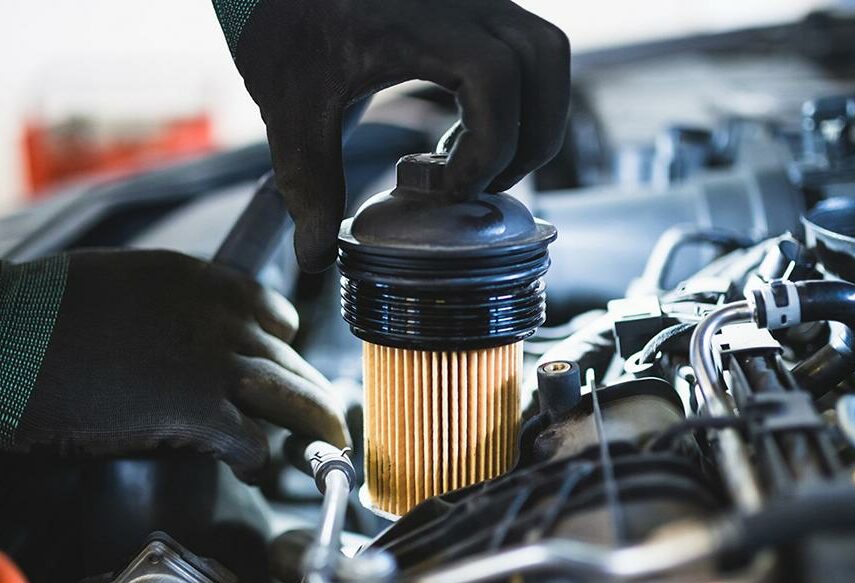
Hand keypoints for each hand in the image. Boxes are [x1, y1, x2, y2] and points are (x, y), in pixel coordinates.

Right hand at [7, 250, 349, 480]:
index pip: (276, 315)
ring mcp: (212, 362)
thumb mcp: (127, 287)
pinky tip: (253, 469)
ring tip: (320, 449)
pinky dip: (260, 460)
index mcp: (203, 281)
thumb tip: (198, 343)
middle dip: (313, 396)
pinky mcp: (192, 410)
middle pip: (294, 362)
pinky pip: (253, 441)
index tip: (284, 371)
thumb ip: (175, 308)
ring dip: (314, 427)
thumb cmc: (45, 315)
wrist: (2, 335)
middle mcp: (220, 317)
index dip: (285, 351)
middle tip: (324, 422)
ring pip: (295, 397)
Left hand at [231, 0, 569, 271]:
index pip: (496, 83)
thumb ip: (308, 183)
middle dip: (528, 139)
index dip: (487, 150)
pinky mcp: (472, 3)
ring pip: (546, 51)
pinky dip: (517, 95)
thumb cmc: (281, 21)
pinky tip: (464, 126)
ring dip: (534, 114)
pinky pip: (524, 46)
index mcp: (421, 23)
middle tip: (479, 183)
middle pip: (543, 63)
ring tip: (483, 158)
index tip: (445, 189)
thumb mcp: (291, 106)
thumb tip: (317, 258)